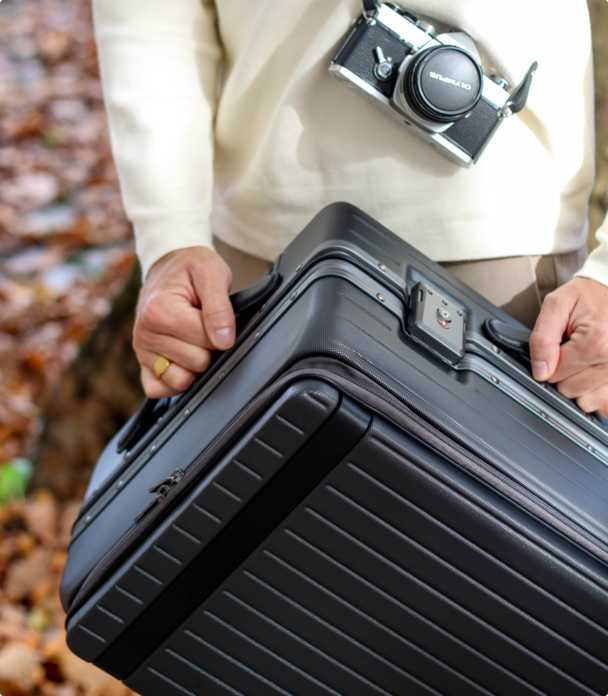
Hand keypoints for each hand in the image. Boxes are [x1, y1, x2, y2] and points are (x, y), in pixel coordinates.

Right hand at [133, 247, 234, 398]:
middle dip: (208, 346)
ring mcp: (141, 350)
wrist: (170, 265)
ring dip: (194, 364)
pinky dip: (175, 383)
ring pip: (182, 380)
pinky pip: (158, 390)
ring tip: (192, 339)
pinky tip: (183, 361)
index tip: (213, 314)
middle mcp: (144, 333)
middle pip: (197, 363)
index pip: (207, 341)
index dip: (220, 330)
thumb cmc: (191, 268)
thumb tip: (224, 341)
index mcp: (159, 311)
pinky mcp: (142, 363)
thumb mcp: (212, 273)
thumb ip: (220, 307)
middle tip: (202, 324)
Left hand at [529, 277, 607, 417]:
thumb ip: (542, 338)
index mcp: (596, 342)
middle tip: (571, 350)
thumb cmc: (587, 296)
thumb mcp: (556, 304)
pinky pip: (606, 406)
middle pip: (571, 390)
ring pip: (589, 402)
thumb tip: (540, 371)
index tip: (557, 346)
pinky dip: (598, 395)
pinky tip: (594, 375)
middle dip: (564, 373)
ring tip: (584, 361)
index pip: (555, 375)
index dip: (549, 362)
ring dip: (581, 387)